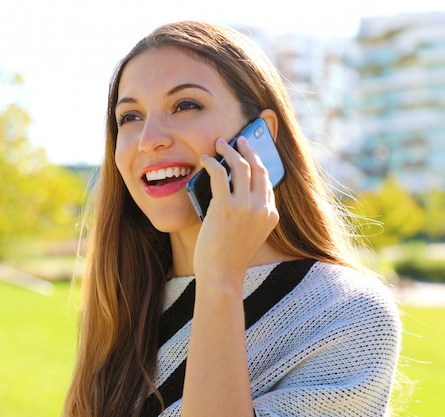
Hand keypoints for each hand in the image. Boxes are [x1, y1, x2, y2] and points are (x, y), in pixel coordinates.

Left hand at [193, 137, 278, 287]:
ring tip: (220, 143)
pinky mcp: (226, 207)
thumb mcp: (248, 233)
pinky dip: (211, 163)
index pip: (267, 181)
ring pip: (241, 166)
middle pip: (259, 168)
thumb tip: (232, 188)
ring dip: (229, 150)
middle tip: (238, 140)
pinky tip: (203, 159)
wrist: (222, 275)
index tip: (249, 153)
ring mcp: (246, 206)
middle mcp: (262, 208)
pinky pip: (219, 175)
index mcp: (271, 215)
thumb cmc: (228, 257)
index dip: (258, 163)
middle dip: (248, 149)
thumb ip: (249, 213)